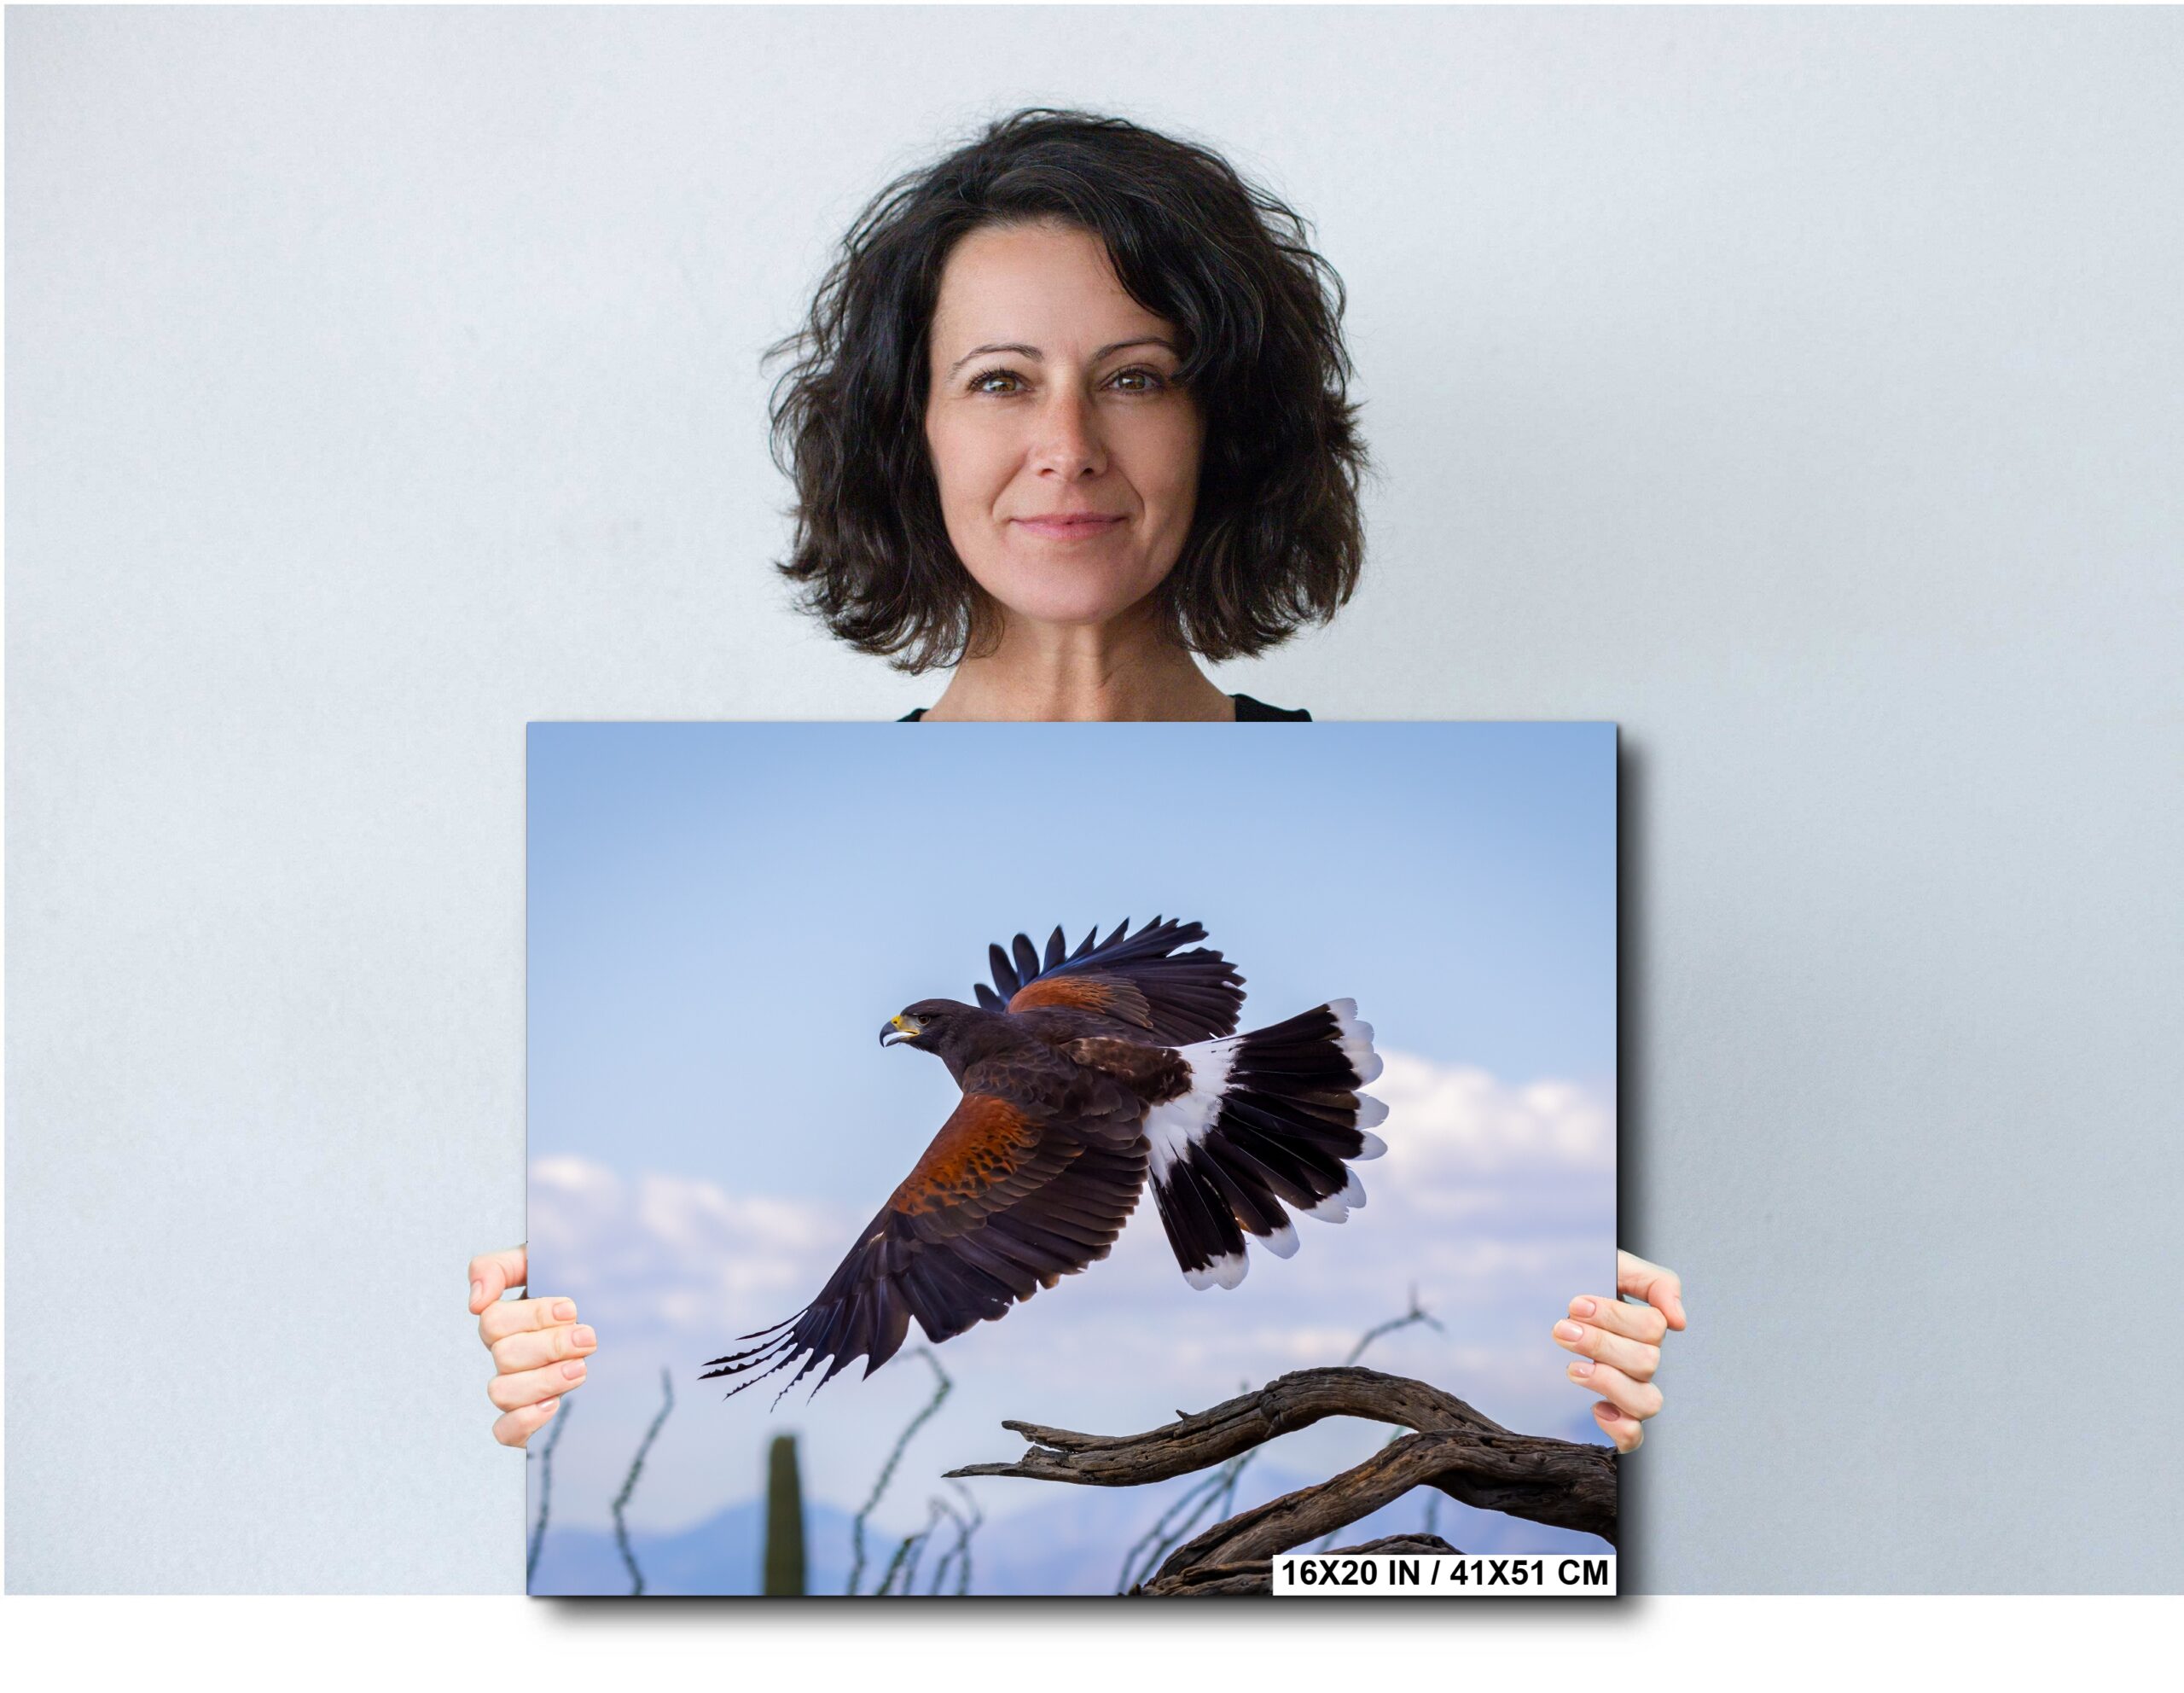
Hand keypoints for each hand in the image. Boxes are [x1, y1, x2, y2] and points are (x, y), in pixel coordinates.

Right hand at [468, 1245, 596, 1448]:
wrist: (602, 1307)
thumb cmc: (563, 1284)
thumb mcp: (534, 1261)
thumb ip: (497, 1268)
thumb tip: (476, 1301)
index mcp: (502, 1320)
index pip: (494, 1321)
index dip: (533, 1316)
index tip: (571, 1310)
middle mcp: (503, 1355)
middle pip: (504, 1356)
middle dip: (550, 1346)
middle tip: (587, 1337)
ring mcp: (513, 1387)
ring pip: (502, 1393)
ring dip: (544, 1381)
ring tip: (580, 1368)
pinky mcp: (525, 1418)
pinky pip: (504, 1432)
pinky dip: (524, 1421)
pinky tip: (553, 1406)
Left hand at [1553, 1249, 1684, 1453]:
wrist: (1548, 1295)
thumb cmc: (1587, 1282)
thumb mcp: (1619, 1266)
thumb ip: (1656, 1282)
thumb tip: (1679, 1321)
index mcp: (1647, 1327)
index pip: (1652, 1329)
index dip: (1615, 1318)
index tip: (1576, 1305)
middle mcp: (1644, 1361)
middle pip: (1646, 1363)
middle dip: (1601, 1345)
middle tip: (1563, 1329)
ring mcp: (1631, 1390)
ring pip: (1647, 1402)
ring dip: (1609, 1383)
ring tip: (1573, 1368)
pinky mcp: (1615, 1416)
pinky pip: (1635, 1438)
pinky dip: (1621, 1429)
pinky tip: (1596, 1408)